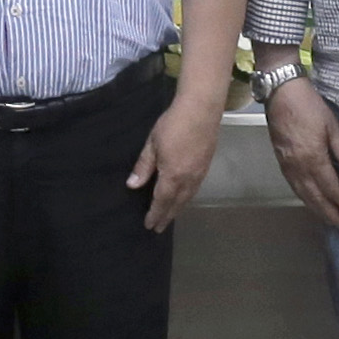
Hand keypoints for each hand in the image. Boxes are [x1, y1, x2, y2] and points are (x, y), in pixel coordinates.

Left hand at [129, 92, 224, 231]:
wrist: (201, 110)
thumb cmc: (173, 124)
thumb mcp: (152, 144)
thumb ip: (144, 166)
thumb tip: (132, 185)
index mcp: (173, 175)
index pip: (161, 201)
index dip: (155, 214)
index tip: (149, 225)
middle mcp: (188, 179)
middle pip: (176, 204)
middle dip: (167, 216)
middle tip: (159, 228)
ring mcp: (199, 174)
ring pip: (187, 198)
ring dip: (178, 209)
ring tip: (170, 216)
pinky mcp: (206, 166)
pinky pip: (194, 190)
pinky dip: (186, 198)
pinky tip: (183, 197)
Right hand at [263, 71, 338, 231]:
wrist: (281, 93)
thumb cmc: (309, 105)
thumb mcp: (332, 126)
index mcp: (313, 158)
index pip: (330, 187)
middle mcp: (298, 166)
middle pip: (315, 197)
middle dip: (329, 213)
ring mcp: (287, 165)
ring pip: (302, 194)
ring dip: (316, 209)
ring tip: (328, 219)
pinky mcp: (281, 161)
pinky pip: (294, 186)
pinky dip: (304, 197)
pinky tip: (311, 201)